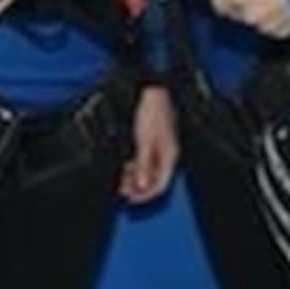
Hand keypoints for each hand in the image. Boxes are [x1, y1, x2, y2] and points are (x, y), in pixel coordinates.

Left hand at [119, 85, 177, 202]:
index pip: (160, 187)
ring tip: (120, 179)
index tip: (129, 199)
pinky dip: (133, 166)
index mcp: (169, 157)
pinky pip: (143, 161)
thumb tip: (141, 185)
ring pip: (147, 172)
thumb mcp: (145, 141)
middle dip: (137, 188)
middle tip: (121, 189)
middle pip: (153, 181)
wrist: (151, 90)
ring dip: (133, 178)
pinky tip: (124, 166)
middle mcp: (166, 155)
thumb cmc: (152, 111)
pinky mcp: (151, 142)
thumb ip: (143, 164)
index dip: (144, 196)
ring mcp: (159, 149)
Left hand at [210, 0, 289, 38]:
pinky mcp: (282, 32)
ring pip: (255, 20)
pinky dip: (275, 18)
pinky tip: (283, 4)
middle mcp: (248, 14)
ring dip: (258, 10)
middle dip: (240, 2)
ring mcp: (265, 25)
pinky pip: (272, 26)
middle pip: (235, 12)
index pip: (217, 2)